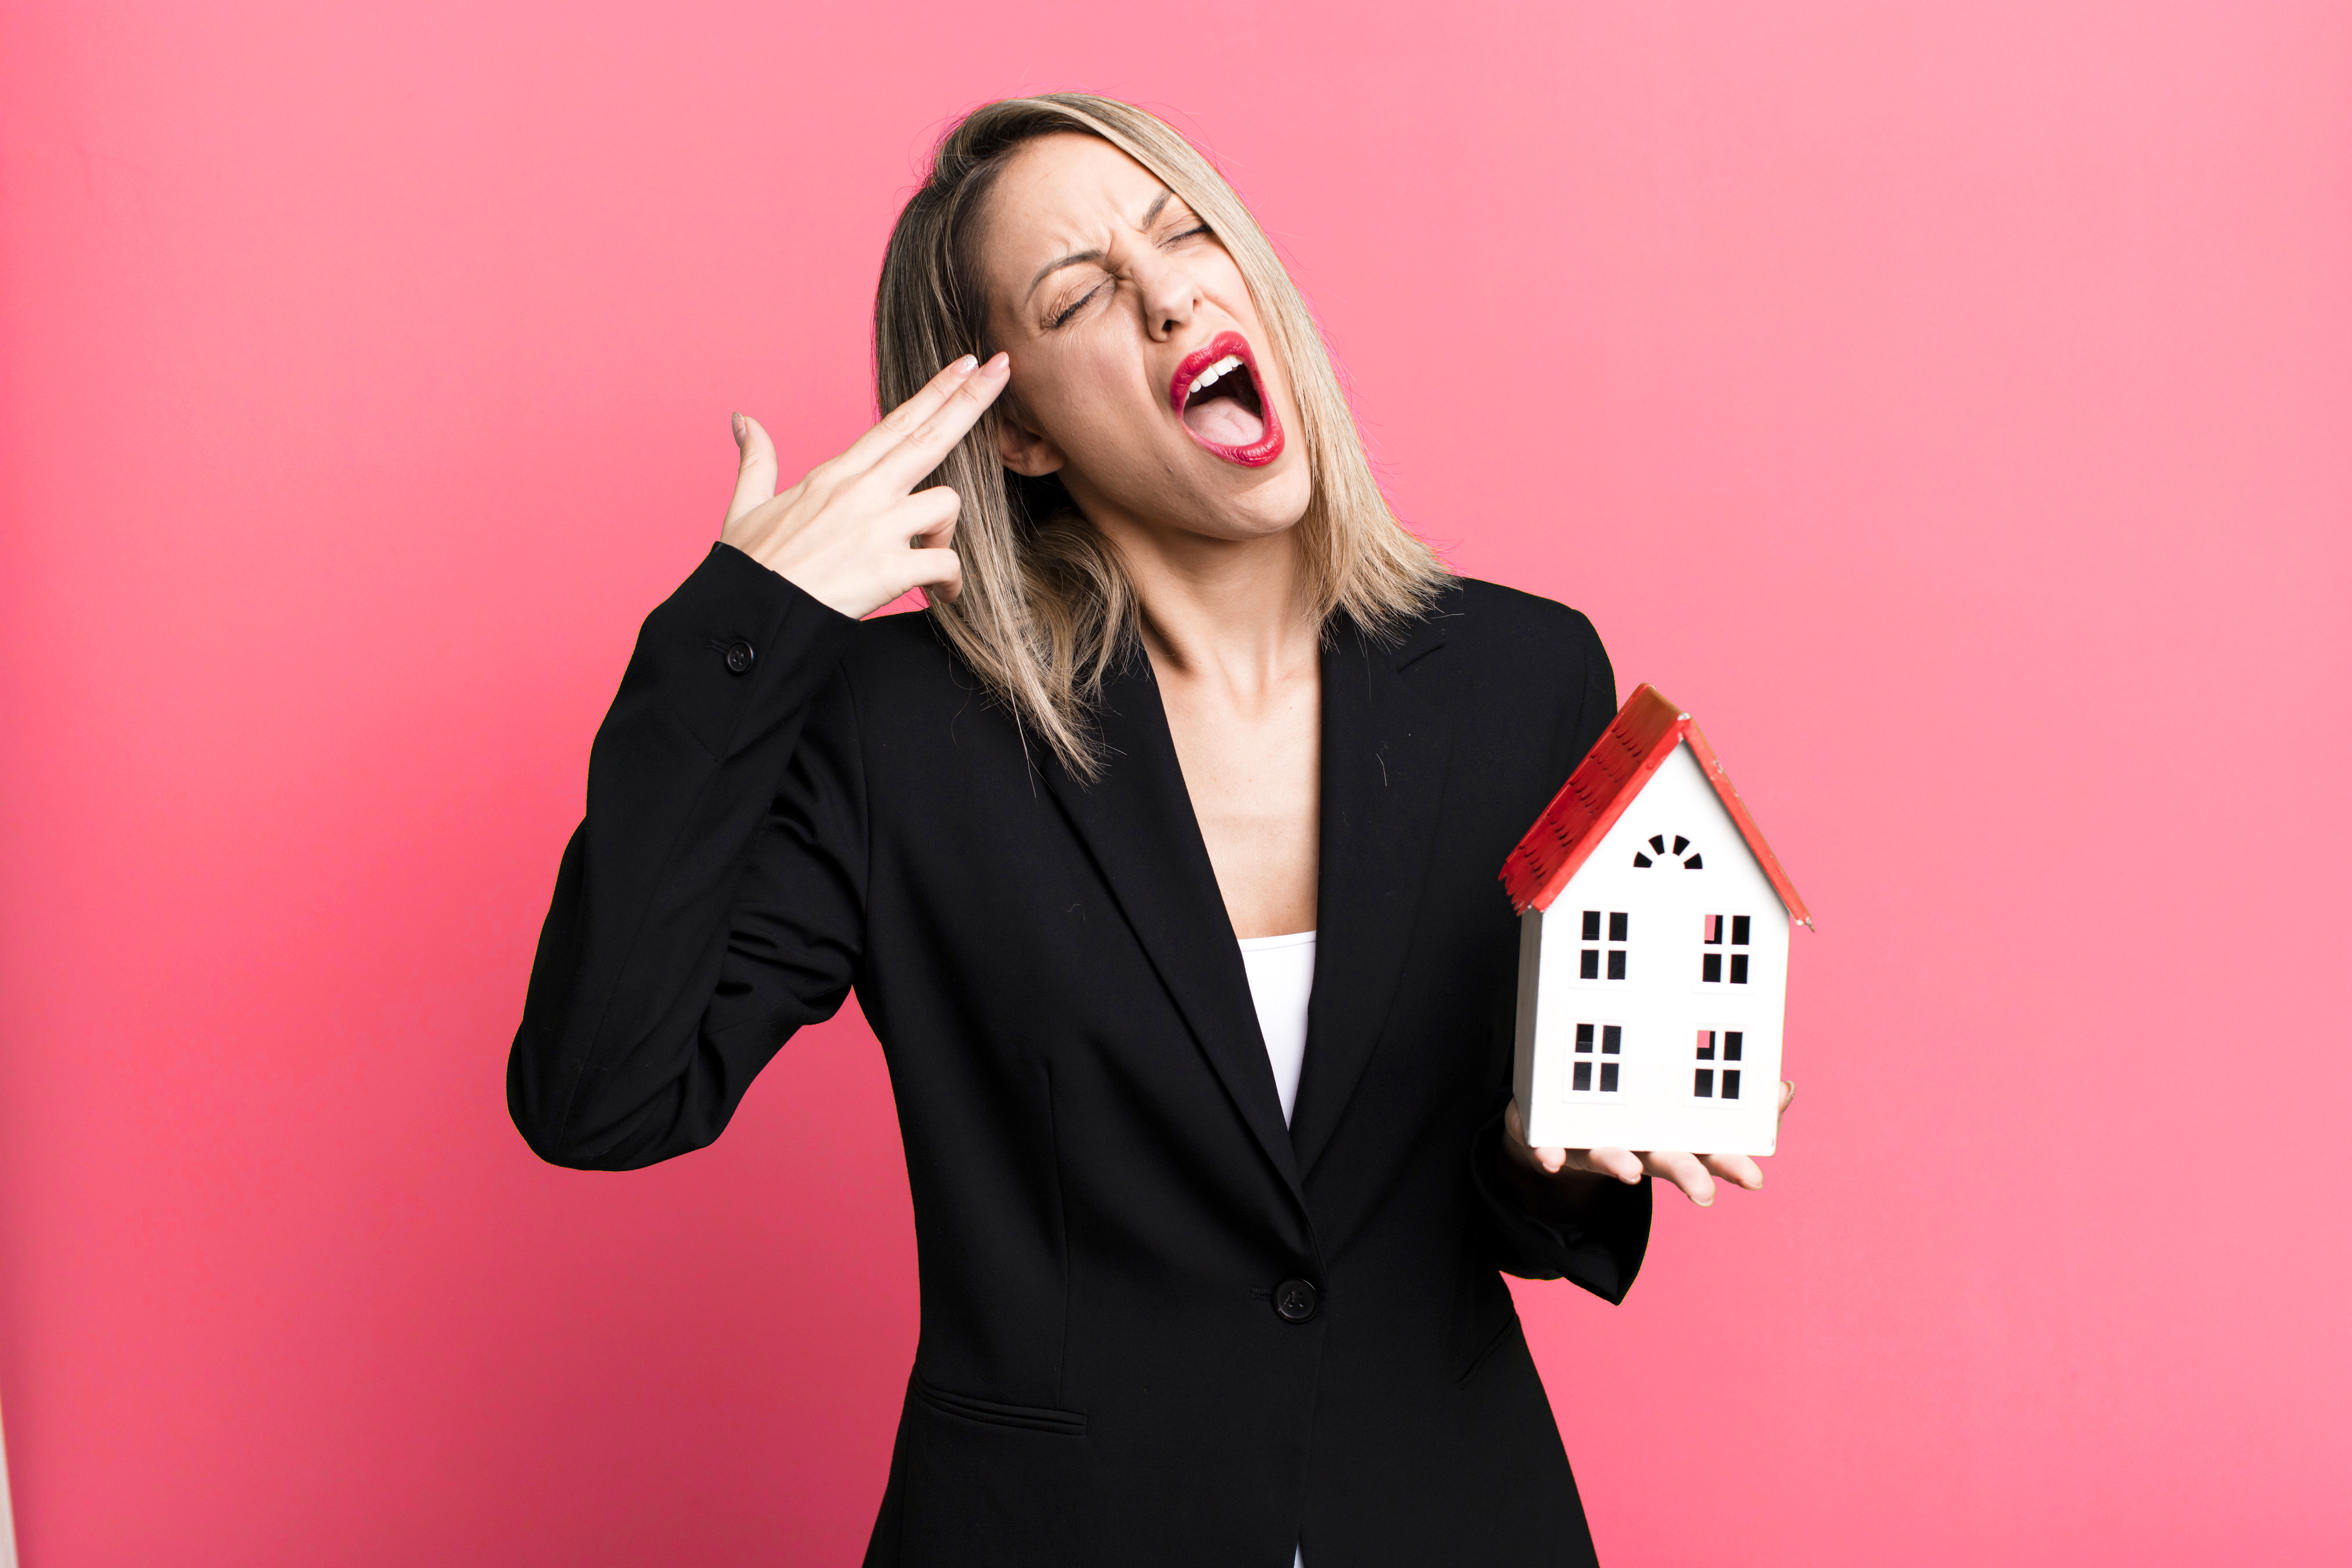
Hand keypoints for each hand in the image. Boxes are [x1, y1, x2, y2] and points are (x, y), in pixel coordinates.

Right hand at [722, 353, 1011, 620]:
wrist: (749, 617)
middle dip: (971, 399)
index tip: (964, 364)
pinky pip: (945, 563)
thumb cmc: (751, 569)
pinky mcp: (888, 569)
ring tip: (927, 558)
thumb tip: (743, 420)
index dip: (935, 390)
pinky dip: (951, 582)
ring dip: (947, 531)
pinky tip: (941, 595)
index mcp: (836, 474)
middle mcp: (861, 492)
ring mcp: (876, 528)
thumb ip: (757, 460)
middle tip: (1001, 367)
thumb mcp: (747, 506)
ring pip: (947, 503)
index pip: (896, 422)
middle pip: (929, 436)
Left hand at [1502, 1081, 1794, 1207]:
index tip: (1754, 1179)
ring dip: (1622, 1165)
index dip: (1732, 1164)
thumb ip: (1735, 1097)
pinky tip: (1549, 1158)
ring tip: (1631, 1172)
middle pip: (1667, 1162)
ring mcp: (1598, 1144)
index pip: (1710, 1150)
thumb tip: (1784, 1088)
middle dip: (1687, 1177)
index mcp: (1673, 1135)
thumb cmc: (1632, 1111)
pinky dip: (1550, 1153)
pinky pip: (1550, 1148)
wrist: (1556, 1124)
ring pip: (1613, 1157)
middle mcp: (1639, 1146)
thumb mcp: (1682, 1101)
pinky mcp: (1555, 1139)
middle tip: (1704, 1194)